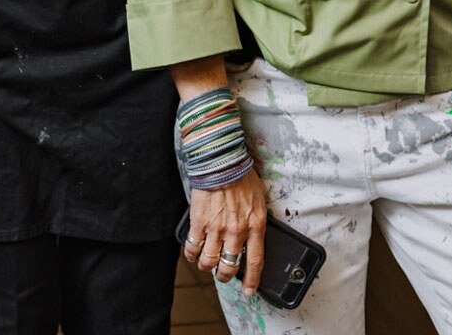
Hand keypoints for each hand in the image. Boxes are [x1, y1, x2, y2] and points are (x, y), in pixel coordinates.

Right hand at [183, 169, 267, 295]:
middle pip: (230, 266)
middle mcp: (236, 231)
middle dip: (226, 276)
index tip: (249, 291)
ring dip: (207, 267)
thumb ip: (257, 221)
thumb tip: (255, 236)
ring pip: (209, 261)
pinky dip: (192, 255)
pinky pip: (193, 248)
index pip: (256, 262)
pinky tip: (193, 254)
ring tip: (207, 264)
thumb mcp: (259, 200)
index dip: (252, 281)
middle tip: (224, 276)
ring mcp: (216, 228)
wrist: (221, 160)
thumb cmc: (241, 176)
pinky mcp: (199, 222)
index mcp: (255, 225)